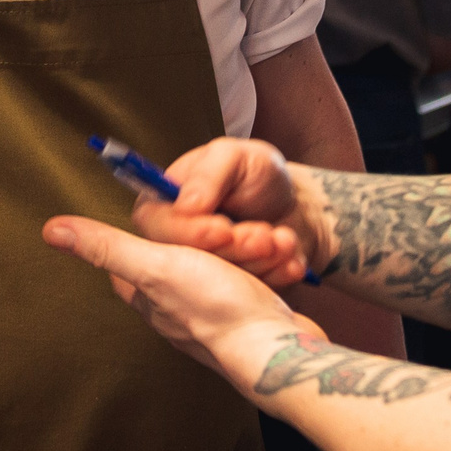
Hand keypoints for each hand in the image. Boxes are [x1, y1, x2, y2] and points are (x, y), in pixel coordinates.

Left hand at [42, 215, 317, 388]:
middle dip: (220, 236)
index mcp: (147, 298)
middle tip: (237, 234)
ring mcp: (214, 314)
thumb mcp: (155, 265)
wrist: (279, 350)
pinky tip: (282, 262)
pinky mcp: (248, 316)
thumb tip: (51, 230)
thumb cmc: (215, 308)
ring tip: (265, 246)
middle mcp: (176, 310)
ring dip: (250, 249)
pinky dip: (270, 267)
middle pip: (191, 252)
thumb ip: (107, 247)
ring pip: (230, 262)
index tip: (181, 216)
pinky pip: (257, 279)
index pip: (134, 254)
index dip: (160, 227)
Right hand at [130, 138, 323, 287]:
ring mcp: (204, 271)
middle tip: (264, 236)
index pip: (156, 226)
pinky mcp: (232, 291)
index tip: (225, 229)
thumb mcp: (234, 156)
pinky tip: (290, 258)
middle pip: (187, 260)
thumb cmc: (255, 173)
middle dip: (233, 249)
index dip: (189, 233)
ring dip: (259, 261)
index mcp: (164, 204)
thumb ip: (209, 173)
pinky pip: (249, 294)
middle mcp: (176, 242)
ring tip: (283, 240)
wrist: (294, 204)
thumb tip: (185, 205)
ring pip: (222, 281)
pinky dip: (276, 274)